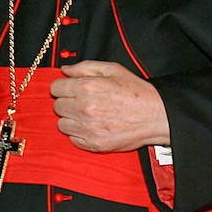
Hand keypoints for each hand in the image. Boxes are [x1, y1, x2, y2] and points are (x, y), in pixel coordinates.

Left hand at [50, 61, 169, 151]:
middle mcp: (84, 108)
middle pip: (57, 106)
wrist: (155, 116)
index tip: (71, 89)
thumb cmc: (136, 92)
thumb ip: (85, 67)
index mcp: (87, 87)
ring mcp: (88, 128)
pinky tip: (93, 126)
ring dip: (72, 119)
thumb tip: (65, 70)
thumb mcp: (113, 70)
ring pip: (62, 124)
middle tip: (83, 102)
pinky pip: (73, 139)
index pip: (55, 88)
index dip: (63, 87)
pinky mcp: (93, 144)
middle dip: (67, 102)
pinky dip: (80, 133)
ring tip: (88, 115)